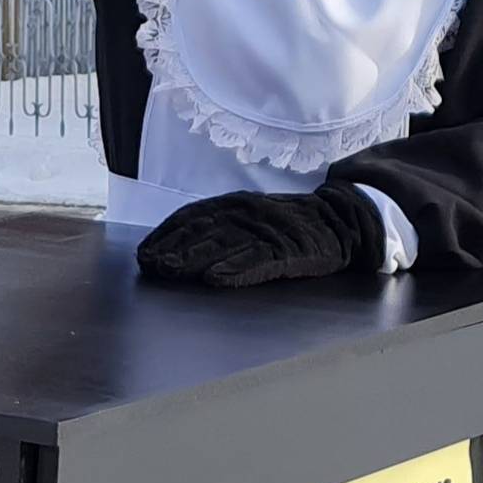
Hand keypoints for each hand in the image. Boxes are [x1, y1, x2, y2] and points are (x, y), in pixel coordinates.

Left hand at [135, 184, 383, 287]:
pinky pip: (259, 260)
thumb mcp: (246, 217)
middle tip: (150, 265)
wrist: (338, 220)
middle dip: (173, 248)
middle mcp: (243, 213)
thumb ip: (214, 227)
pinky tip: (217, 279)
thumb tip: (172, 247)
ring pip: (224, 245)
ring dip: (194, 259)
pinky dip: (236, 269)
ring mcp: (265, 230)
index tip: (143, 253)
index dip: (165, 235)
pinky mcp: (288, 250)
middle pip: (202, 231)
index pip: (189, 217)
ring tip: (171, 271)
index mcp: (230, 204)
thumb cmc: (284, 224)